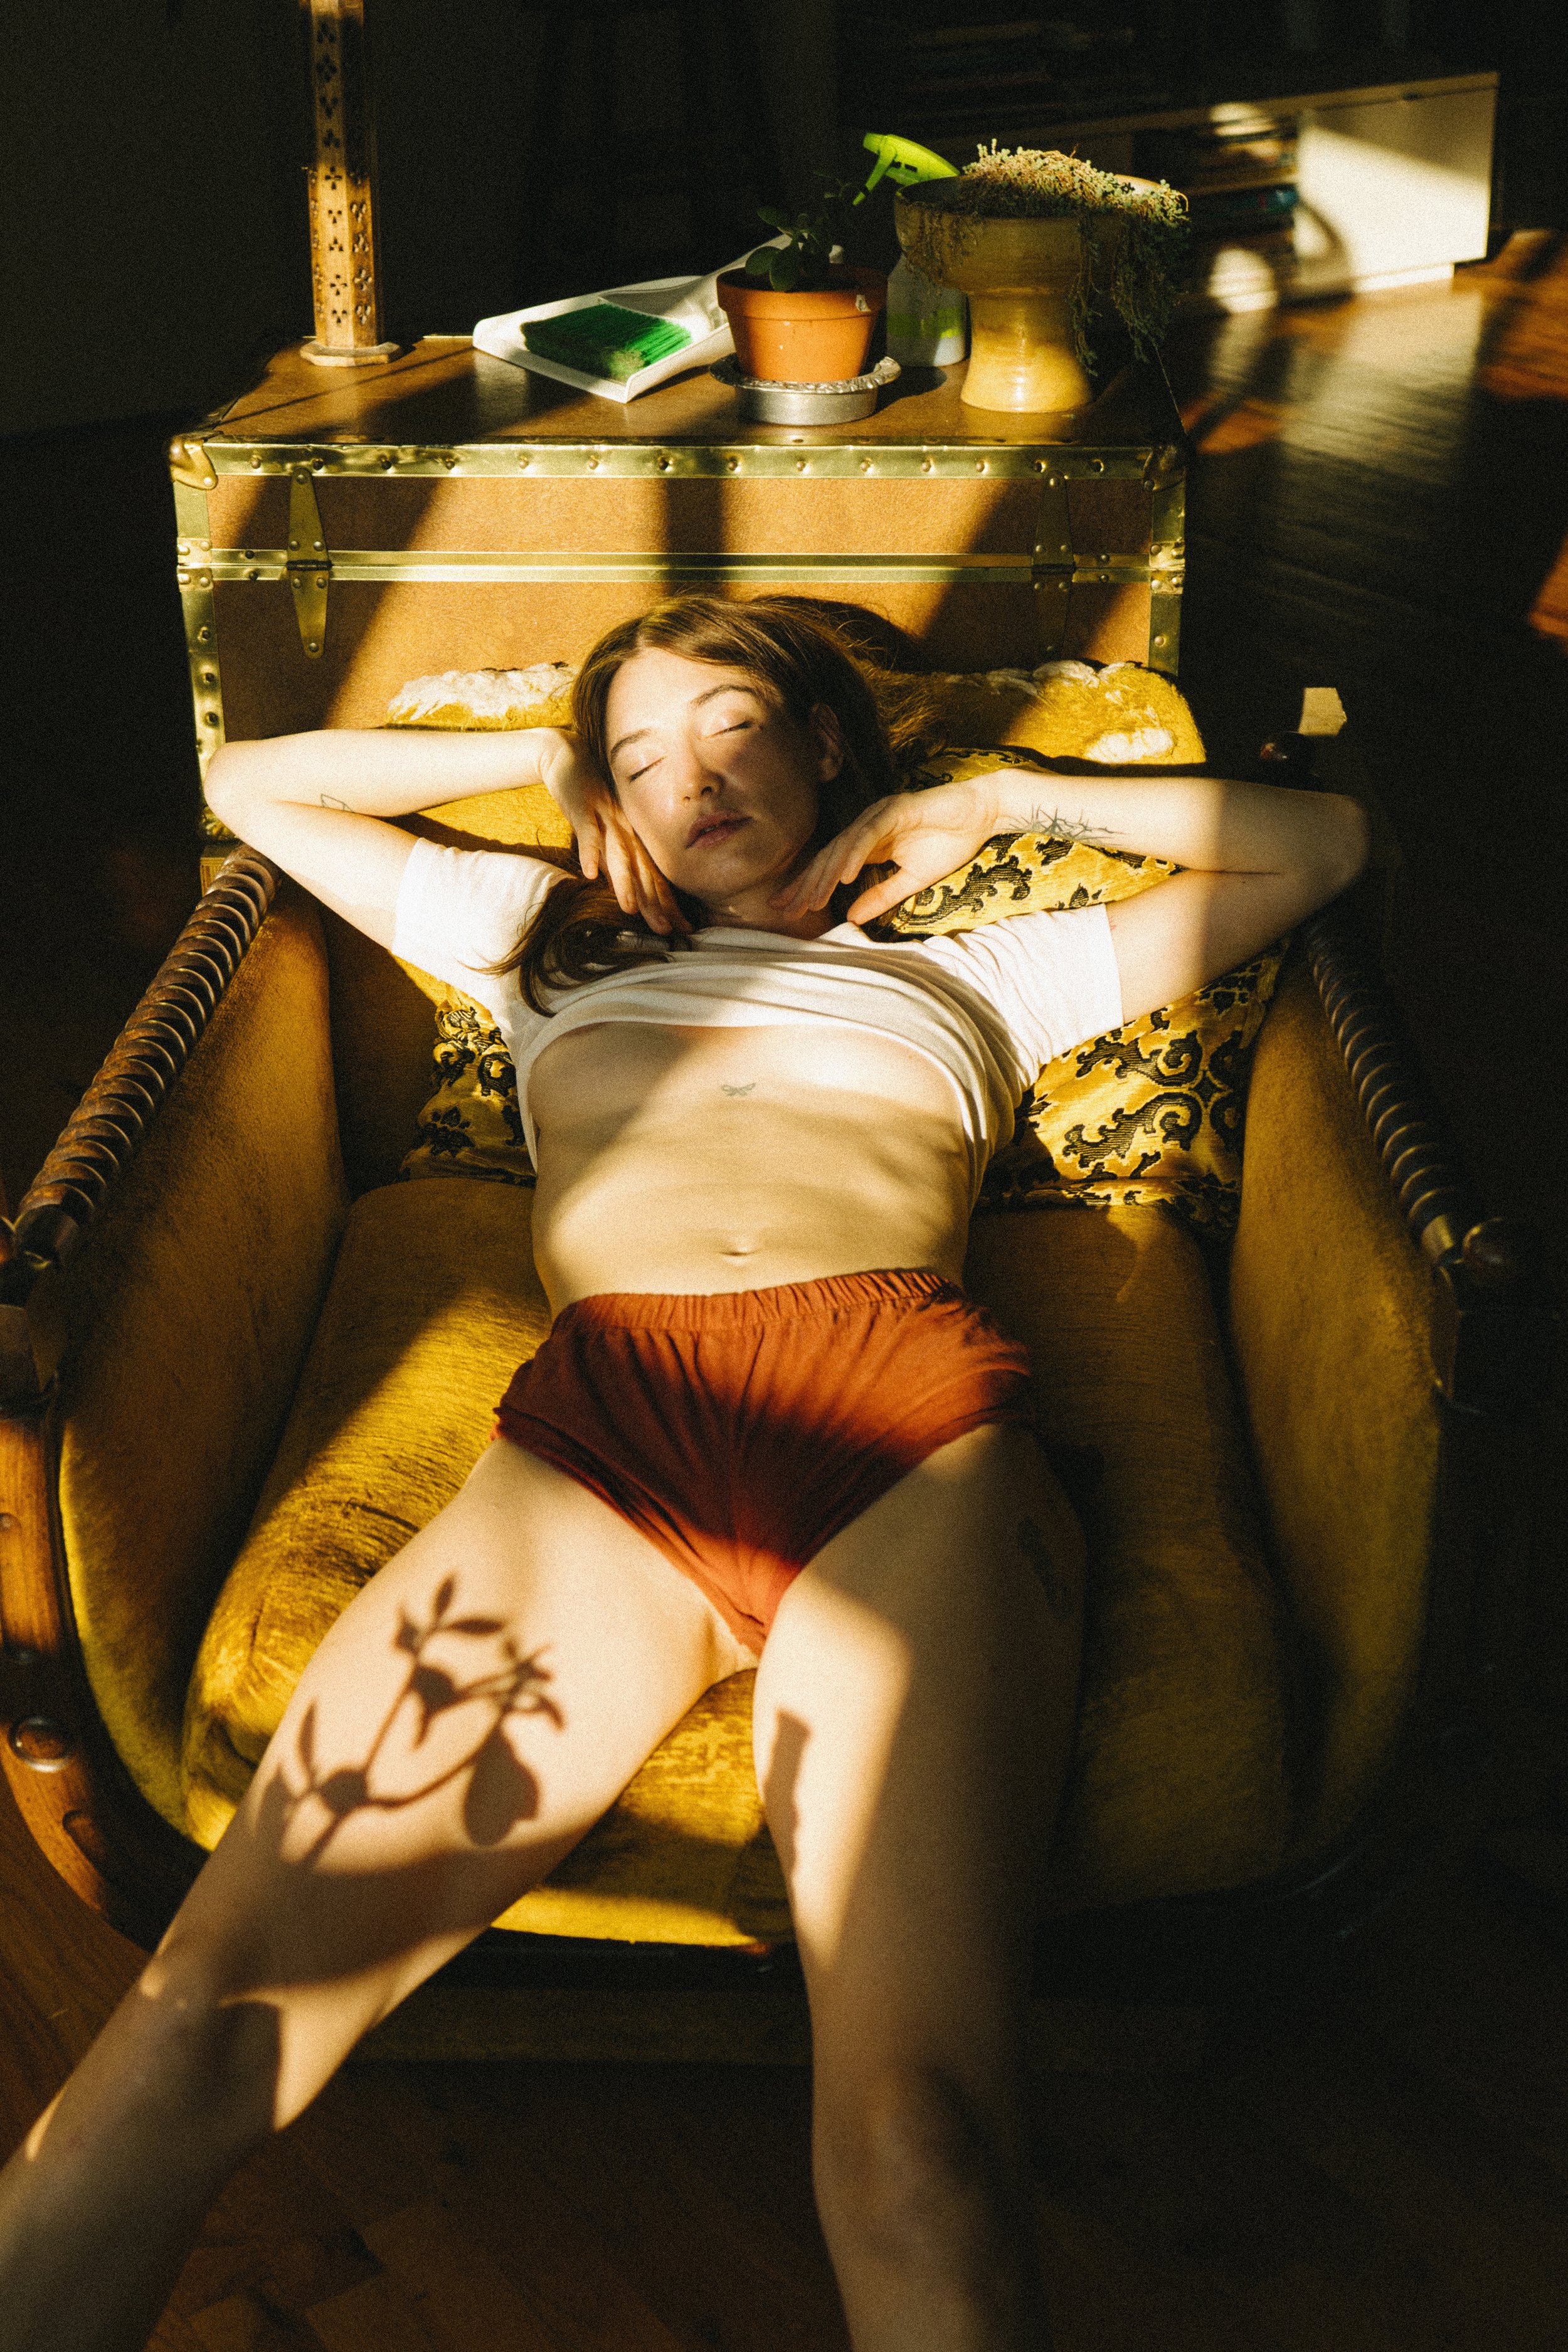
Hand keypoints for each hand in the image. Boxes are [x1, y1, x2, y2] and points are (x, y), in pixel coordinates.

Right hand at [537, 733, 689, 934]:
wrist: (568, 758)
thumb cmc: (590, 800)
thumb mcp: (607, 835)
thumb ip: (615, 861)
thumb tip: (626, 893)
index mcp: (635, 839)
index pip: (655, 877)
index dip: (668, 903)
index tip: (683, 929)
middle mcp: (627, 831)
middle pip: (643, 872)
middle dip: (655, 902)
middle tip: (667, 930)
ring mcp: (607, 819)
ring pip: (618, 855)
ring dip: (624, 883)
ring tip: (631, 909)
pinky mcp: (585, 808)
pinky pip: (588, 833)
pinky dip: (589, 852)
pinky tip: (589, 873)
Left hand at [770, 779, 1005, 925]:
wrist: (981, 814)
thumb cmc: (949, 842)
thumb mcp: (912, 880)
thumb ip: (882, 896)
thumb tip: (852, 918)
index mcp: (867, 843)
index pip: (831, 868)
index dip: (809, 888)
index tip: (788, 910)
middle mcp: (866, 827)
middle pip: (828, 858)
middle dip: (806, 885)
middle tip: (785, 909)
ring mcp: (879, 816)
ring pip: (844, 847)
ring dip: (827, 875)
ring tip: (811, 900)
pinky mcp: (895, 809)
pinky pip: (869, 835)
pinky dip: (855, 854)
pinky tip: (844, 876)